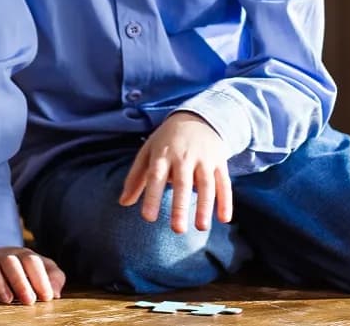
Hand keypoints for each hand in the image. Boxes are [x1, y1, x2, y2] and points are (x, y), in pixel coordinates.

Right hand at [0, 246, 64, 304]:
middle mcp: (4, 256)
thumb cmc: (23, 270)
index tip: (47, 297)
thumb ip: (54, 278)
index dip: (40, 279)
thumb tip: (55, 292)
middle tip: (29, 300)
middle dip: (20, 282)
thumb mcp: (43, 270)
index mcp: (23, 255)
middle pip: (10, 262)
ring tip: (8, 300)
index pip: (31, 261)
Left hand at [119, 111, 232, 232]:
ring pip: (206, 184)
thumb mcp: (148, 152)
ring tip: (201, 228)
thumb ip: (136, 178)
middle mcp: (184, 156)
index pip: (156, 176)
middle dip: (180, 207)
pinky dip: (226, 200)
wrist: (196, 118)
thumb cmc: (166, 141)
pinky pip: (224, 183)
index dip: (152, 196)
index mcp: (162, 154)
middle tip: (177, 230)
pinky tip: (224, 219)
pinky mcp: (220, 162)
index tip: (148, 218)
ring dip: (205, 206)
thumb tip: (123, 203)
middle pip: (182, 183)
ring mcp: (204, 159)